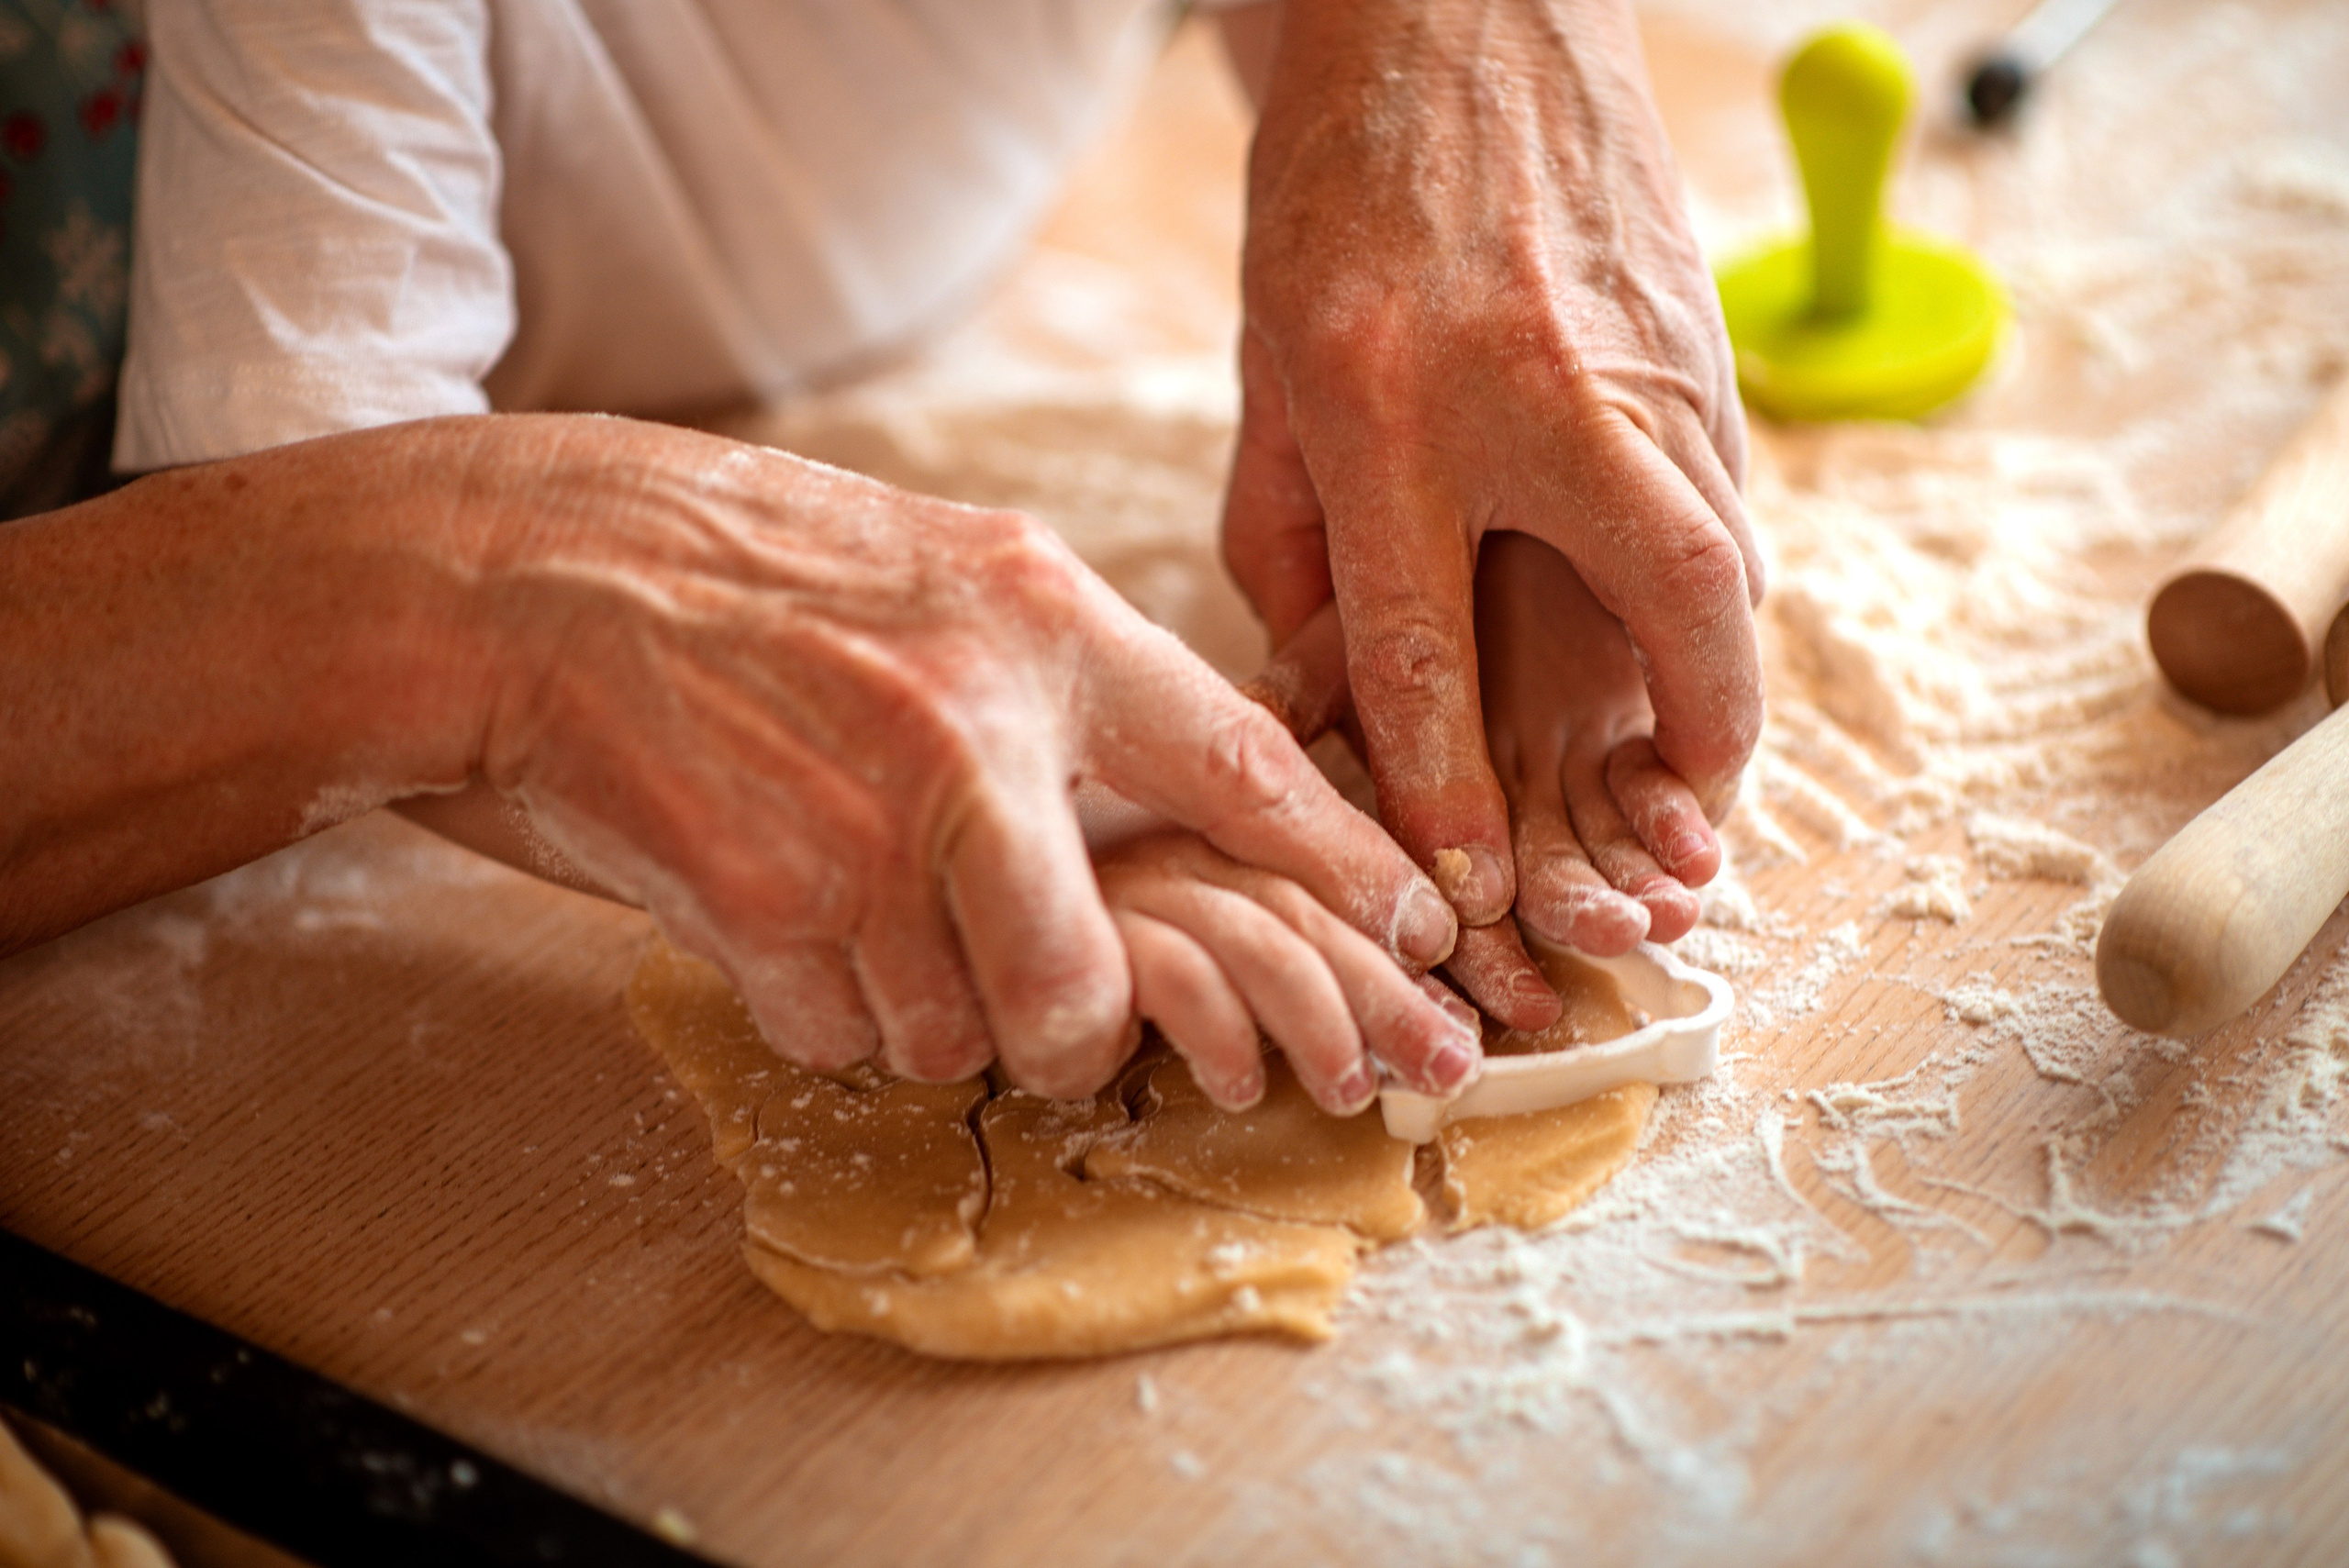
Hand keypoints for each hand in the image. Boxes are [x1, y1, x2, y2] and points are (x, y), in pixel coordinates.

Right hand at [465, 417, 1463, 1099]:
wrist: (533, 577)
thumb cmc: (751, 575)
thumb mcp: (946, 567)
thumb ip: (1073, 673)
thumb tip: (1185, 801)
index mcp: (1037, 620)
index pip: (1243, 763)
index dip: (1345, 869)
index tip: (1424, 933)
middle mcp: (972, 729)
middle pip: (1085, 993)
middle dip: (1060, 1027)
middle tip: (1020, 989)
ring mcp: (864, 827)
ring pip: (955, 1033)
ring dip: (912, 999)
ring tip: (839, 879)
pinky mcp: (762, 906)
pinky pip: (843, 1034)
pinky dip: (817, 998)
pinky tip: (769, 890)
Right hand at [1095, 829, 1480, 1112]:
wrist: (926, 972)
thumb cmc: (1083, 980)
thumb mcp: (1189, 967)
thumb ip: (1269, 968)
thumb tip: (1403, 1020)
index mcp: (1206, 833)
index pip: (1325, 879)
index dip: (1397, 949)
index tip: (1458, 1015)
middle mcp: (1169, 838)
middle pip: (1305, 905)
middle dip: (1388, 996)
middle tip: (1450, 1067)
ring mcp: (1122, 876)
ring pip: (1256, 936)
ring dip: (1319, 1023)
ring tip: (1351, 1091)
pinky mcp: (1076, 929)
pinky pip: (1174, 975)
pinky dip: (1221, 1037)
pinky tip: (1241, 1085)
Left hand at [1220, 0, 1761, 946]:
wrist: (1459, 10)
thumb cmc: (1336, 186)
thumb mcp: (1267, 356)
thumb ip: (1288, 527)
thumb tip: (1326, 677)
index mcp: (1388, 403)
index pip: (1421, 646)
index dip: (1444, 792)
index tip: (1466, 890)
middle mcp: (1539, 388)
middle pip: (1664, 603)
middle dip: (1693, 746)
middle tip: (1683, 833)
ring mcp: (1642, 356)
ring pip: (1727, 554)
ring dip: (1725, 675)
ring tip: (1696, 759)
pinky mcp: (1702, 335)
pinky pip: (1727, 493)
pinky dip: (1717, 579)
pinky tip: (1687, 624)